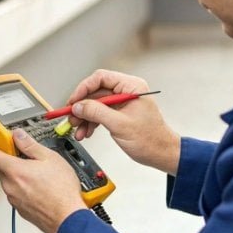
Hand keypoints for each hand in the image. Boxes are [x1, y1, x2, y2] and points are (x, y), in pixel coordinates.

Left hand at [0, 129, 86, 232]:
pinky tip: (39, 187)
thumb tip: (18, 136)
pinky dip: (23, 188)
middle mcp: (10, 186)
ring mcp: (14, 199)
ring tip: (38, 173)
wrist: (68, 218)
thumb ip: (30, 145)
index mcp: (14, 170)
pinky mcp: (20, 209)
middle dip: (8, 160)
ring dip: (17, 175)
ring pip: (9, 181)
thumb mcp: (50, 158)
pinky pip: (16, 194)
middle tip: (24, 155)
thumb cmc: (62, 191)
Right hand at [66, 69, 180, 174]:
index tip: (73, 101)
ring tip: (78, 130)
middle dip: (82, 106)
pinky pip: (100, 114)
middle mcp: (126, 92)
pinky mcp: (119, 114)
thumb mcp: (120, 125)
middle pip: (96, 92)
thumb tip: (78, 105)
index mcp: (131, 87)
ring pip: (96, 104)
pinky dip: (91, 123)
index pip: (101, 78)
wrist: (161, 154)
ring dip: (85, 117)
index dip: (83, 88)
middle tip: (71, 117)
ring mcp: (122, 103)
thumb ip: (97, 112)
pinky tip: (86, 132)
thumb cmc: (150, 139)